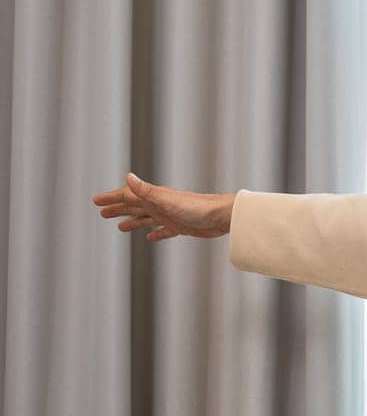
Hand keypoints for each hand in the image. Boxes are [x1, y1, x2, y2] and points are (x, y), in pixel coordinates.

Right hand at [92, 173, 234, 241]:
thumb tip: (128, 177)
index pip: (127, 196)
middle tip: (102, 212)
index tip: (96, 201)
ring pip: (146, 219)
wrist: (222, 216)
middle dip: (118, 208)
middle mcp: (160, 206)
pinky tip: (150, 238)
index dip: (112, 198)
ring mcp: (170, 216)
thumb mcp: (166, 199)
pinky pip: (164, 231)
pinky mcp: (181, 227)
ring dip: (132, 221)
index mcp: (154, 198)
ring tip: (120, 226)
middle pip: (134, 206)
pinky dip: (155, 233)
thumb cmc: (197, 207)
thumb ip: (146, 190)